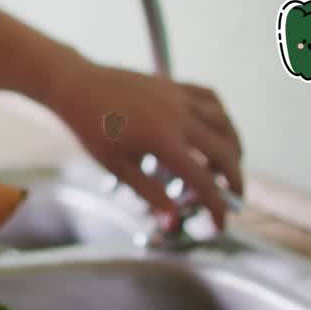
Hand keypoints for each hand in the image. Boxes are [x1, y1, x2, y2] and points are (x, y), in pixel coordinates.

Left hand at [44, 57, 242, 229]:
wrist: (75, 85)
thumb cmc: (90, 128)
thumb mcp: (117, 167)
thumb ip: (149, 194)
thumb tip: (173, 221)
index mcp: (163, 142)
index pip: (204, 182)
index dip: (217, 208)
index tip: (220, 225)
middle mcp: (178, 117)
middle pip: (225, 153)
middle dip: (235, 181)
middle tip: (234, 199)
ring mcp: (178, 97)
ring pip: (224, 124)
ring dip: (234, 148)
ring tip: (228, 168)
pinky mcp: (174, 84)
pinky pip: (210, 98)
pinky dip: (221, 117)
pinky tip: (218, 130)